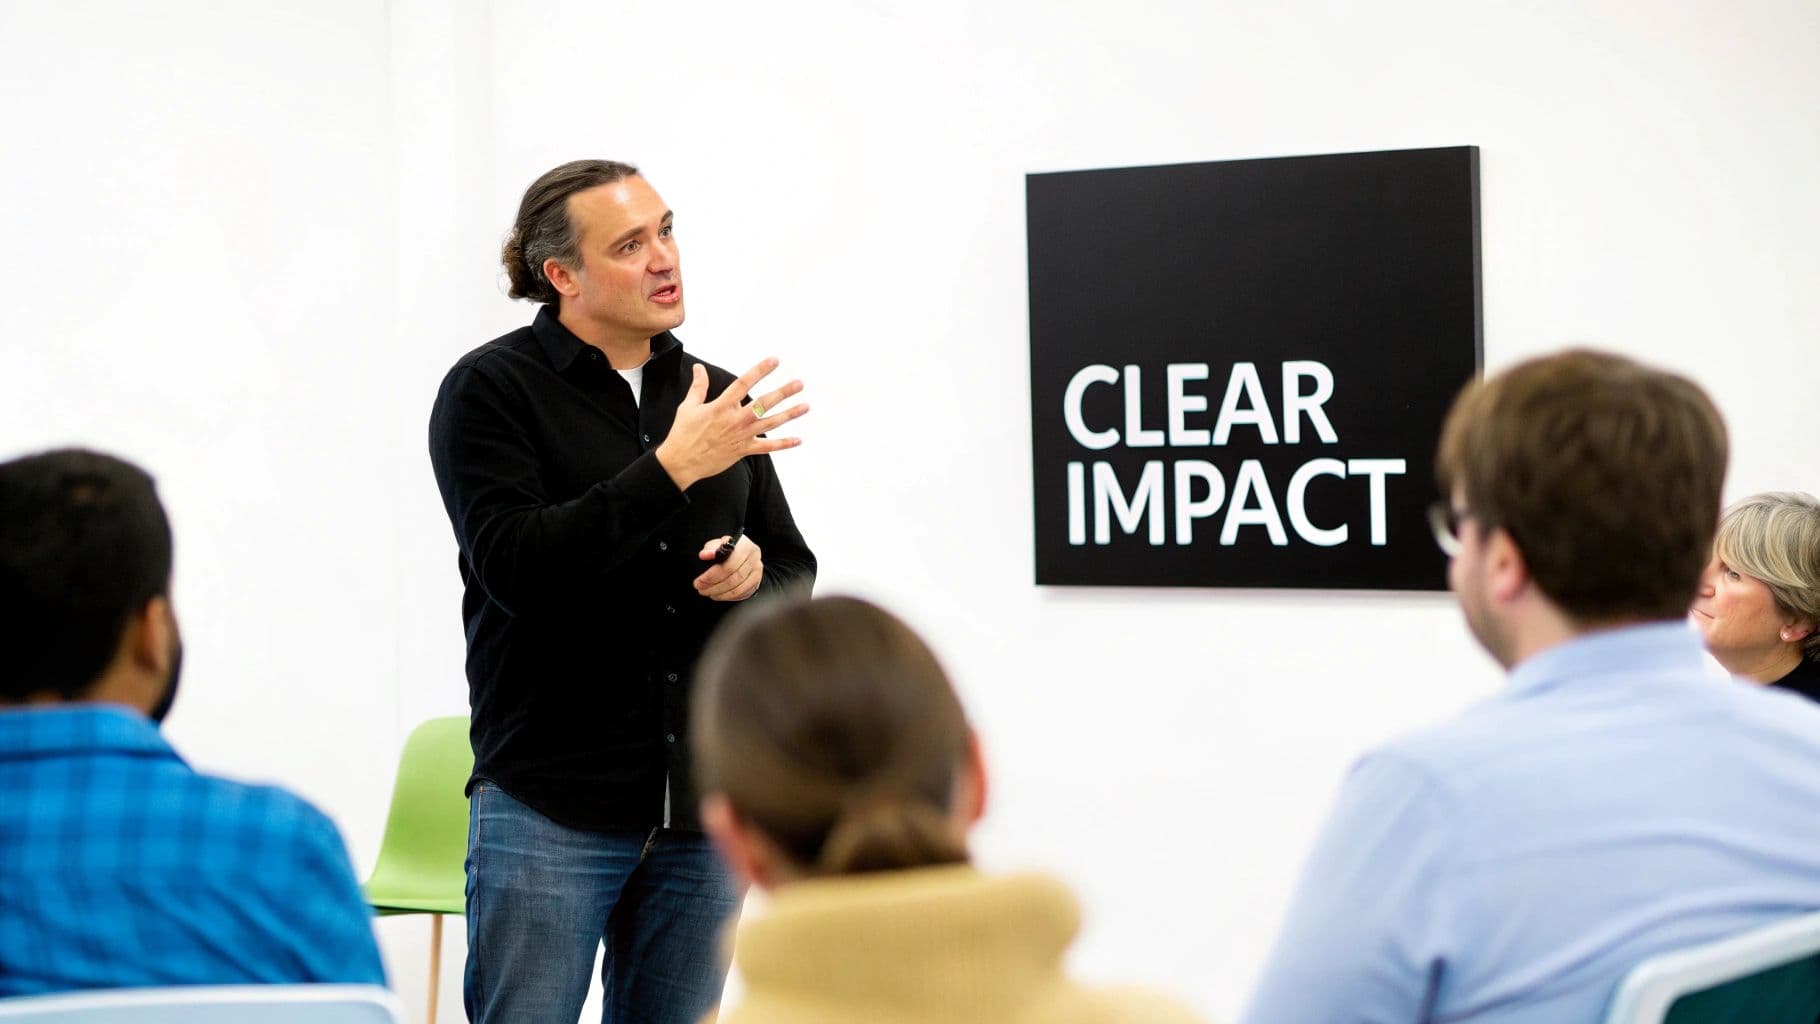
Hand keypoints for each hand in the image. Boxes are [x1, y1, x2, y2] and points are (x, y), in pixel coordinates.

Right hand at [656, 359, 807, 490]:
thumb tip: (699, 367)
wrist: (682, 462)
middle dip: (783, 392)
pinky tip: (798, 440)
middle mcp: (735, 420)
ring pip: (771, 423)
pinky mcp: (744, 450)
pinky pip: (767, 447)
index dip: (760, 371)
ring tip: (806, 406)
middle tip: (800, 383)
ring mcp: (742, 436)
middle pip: (764, 403)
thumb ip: (698, 386)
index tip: (774, 361)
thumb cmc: (683, 433)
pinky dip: (783, 444)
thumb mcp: (688, 407)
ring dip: (789, 414)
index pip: (744, 383)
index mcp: (721, 406)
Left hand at [694, 534, 762, 601]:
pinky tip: (718, 595)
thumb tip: (705, 555)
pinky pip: (742, 594)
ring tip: (707, 592)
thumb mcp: (718, 544)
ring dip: (720, 594)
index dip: (712, 576)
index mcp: (745, 547)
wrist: (740, 552)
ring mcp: (757, 573)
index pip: (729, 565)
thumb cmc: (728, 548)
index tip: (700, 581)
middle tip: (701, 589)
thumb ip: (710, 548)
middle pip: (733, 579)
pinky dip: (728, 597)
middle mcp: (754, 559)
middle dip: (714, 587)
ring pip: (737, 589)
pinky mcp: (756, 583)